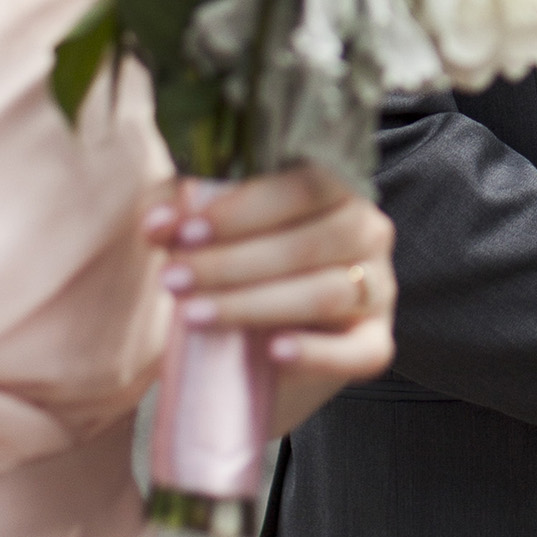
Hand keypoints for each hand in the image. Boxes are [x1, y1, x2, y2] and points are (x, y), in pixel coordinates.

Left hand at [141, 168, 395, 436]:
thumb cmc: (240, 273)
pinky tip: (274, 352)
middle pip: (311, 241)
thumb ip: (190, 222)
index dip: (244, 207)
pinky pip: (359, 352)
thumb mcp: (215, 238)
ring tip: (194, 315)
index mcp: (337, 190)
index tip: (184, 230)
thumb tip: (159, 222)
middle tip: (172, 278)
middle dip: (233, 261)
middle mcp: (368, 233)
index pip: (306, 184)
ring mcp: (378, 290)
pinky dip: (316, 353)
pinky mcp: (375, 344)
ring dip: (254, 303)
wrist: (258, 351)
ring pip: (327, 292)